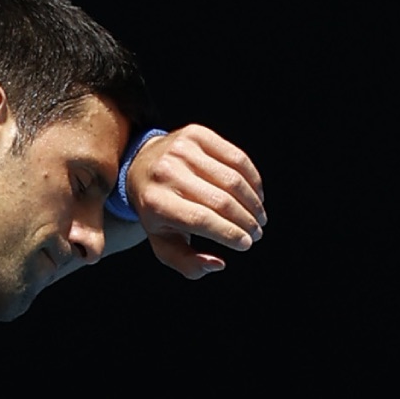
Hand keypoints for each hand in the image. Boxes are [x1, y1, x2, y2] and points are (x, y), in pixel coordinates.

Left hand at [124, 124, 266, 278]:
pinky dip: (252, 179)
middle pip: (220, 200)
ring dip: (253, 202)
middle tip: (257, 233)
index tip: (247, 244)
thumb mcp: (164, 243)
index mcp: (155, 202)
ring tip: (259, 217)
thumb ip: (188, 263)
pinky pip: (236, 157)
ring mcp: (182, 149)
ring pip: (232, 179)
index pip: (201, 220)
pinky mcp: (197, 134)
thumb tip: (218, 264)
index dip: (230, 233)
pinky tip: (257, 195)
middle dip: (246, 221)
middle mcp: (167, 172)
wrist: (140, 166)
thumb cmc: (157, 212)